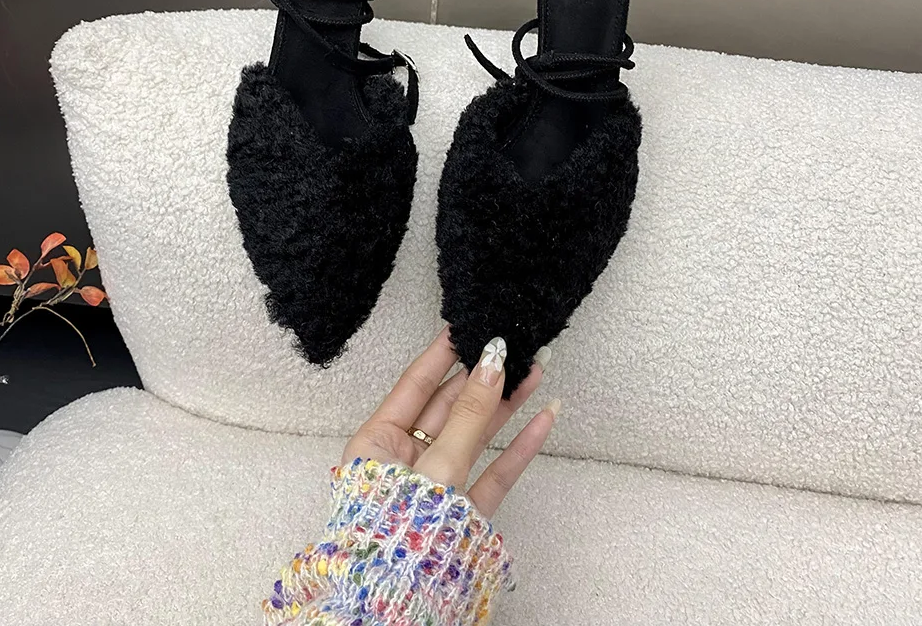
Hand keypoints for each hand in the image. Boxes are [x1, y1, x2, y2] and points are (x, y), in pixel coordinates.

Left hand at [342, 326, 558, 516]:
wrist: (395, 605)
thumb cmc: (398, 533)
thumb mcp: (436, 465)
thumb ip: (468, 416)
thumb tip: (490, 361)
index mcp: (377, 443)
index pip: (415, 384)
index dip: (444, 352)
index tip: (467, 323)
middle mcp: (405, 461)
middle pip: (450, 407)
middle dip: (484, 376)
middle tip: (513, 343)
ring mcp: (437, 486)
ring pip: (476, 436)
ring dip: (507, 405)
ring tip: (537, 370)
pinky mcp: (464, 512)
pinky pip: (493, 471)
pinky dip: (519, 446)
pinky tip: (544, 418)